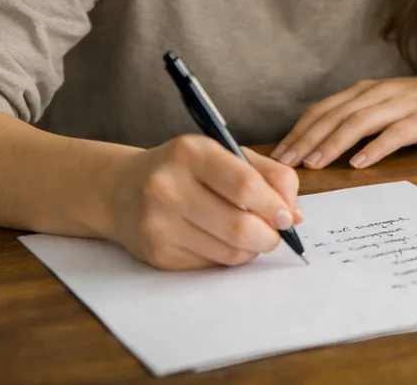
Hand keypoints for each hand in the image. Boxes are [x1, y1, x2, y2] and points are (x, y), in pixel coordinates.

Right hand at [106, 135, 302, 270]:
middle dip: (269, 235)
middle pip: (239, 226)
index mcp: (190, 152)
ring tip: (250, 235)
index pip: (244, 184)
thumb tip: (296, 213)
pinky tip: (220, 240)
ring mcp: (159, 224)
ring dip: (252, 248)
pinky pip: (211, 264)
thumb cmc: (184, 169)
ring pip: (229, 251)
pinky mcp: (157, 254)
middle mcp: (168, 187)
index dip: (274, 205)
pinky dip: (228, 256)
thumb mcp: (223, 154)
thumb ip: (268, 174)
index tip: (288, 215)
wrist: (120, 190)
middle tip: (276, 233)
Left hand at [270, 64, 416, 169]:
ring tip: (313, 163)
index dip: (298, 130)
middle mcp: (379, 93)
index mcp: (368, 91)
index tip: (276, 153)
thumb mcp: (392, 104)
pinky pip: (394, 133)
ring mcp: (401, 105)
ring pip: (358, 122)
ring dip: (332, 143)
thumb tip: (329, 143)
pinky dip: (375, 148)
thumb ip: (363, 118)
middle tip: (283, 163)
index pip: (324, 109)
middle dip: (305, 139)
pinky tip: (359, 163)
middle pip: (334, 115)